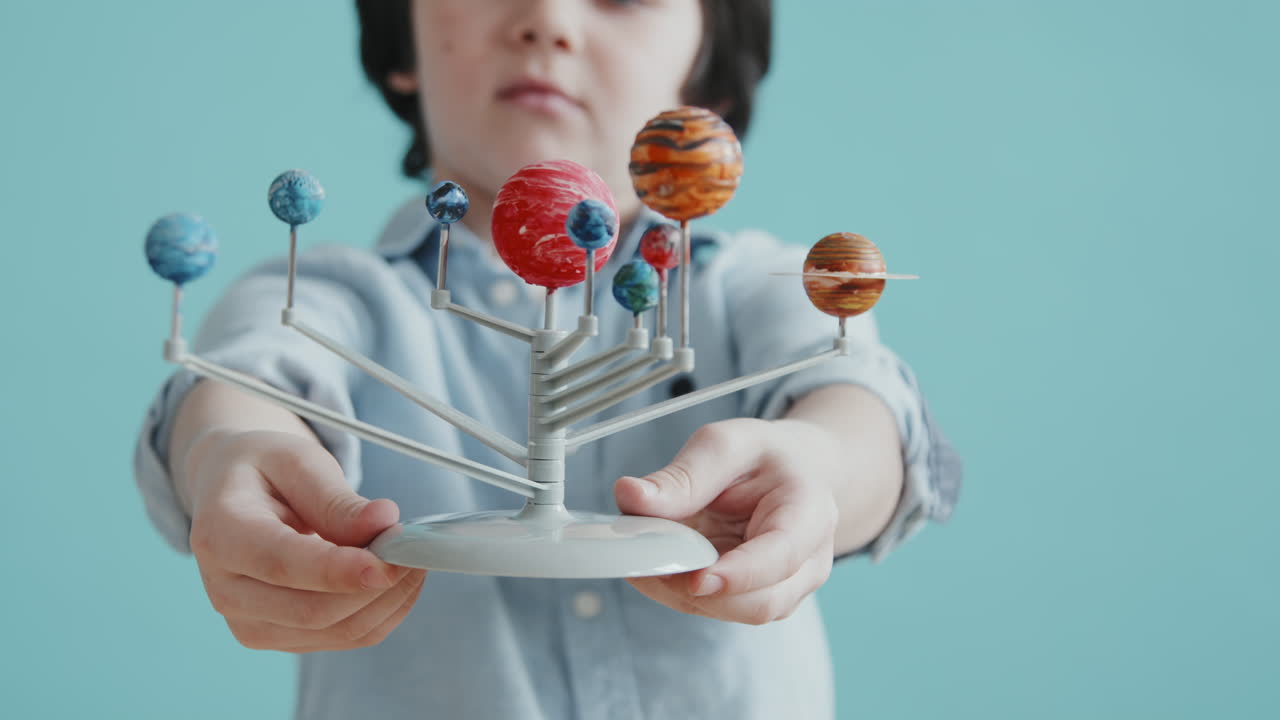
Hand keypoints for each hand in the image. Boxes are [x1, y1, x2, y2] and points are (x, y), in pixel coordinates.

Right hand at [185, 430, 425, 652]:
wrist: (235, 495)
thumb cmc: (266, 471)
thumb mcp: (297, 462)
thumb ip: (336, 499)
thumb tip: (383, 522)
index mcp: (219, 535)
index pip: (282, 565)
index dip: (339, 570)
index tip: (388, 563)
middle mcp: (225, 591)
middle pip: (314, 610)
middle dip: (377, 584)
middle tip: (414, 546)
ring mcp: (250, 622)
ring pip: (338, 631)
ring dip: (389, 598)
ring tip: (410, 555)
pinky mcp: (280, 638)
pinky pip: (347, 637)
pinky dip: (385, 611)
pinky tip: (397, 578)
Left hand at [614, 418, 839, 624]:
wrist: (795, 472)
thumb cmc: (765, 458)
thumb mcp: (726, 445)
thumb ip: (683, 475)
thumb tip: (630, 497)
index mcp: (810, 514)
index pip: (781, 556)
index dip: (738, 574)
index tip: (695, 578)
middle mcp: (808, 562)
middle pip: (758, 601)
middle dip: (697, 588)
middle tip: (645, 561)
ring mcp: (787, 588)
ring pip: (734, 612)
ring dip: (681, 592)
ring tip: (645, 556)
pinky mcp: (757, 599)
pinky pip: (717, 608)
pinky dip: (679, 592)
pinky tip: (657, 566)